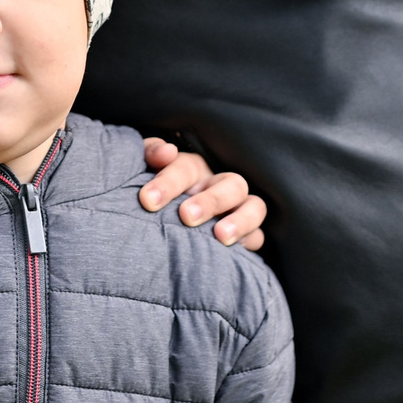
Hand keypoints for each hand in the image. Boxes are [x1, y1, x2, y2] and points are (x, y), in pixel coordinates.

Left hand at [138, 139, 267, 250]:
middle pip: (230, 184)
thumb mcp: (145, 172)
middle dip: (210, 201)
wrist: (165, 234)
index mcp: (193, 170)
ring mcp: (238, 210)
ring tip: (221, 236)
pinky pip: (258, 236)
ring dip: (240, 220)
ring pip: (254, 207)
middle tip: (187, 217)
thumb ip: (150, 154)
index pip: (186, 168)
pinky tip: (235, 250)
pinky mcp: (248, 235)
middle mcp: (220, 186)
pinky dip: (250, 240)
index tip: (148, 200)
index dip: (169, 182)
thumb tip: (165, 152)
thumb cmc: (154, 199)